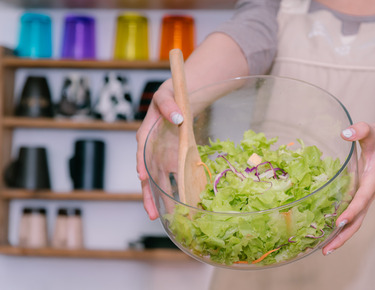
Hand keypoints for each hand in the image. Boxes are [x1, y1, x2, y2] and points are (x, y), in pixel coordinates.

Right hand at [136, 81, 182, 219]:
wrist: (179, 99)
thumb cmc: (169, 97)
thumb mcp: (166, 96)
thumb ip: (169, 106)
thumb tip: (177, 117)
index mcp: (146, 135)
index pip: (142, 152)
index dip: (142, 165)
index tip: (143, 178)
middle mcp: (152, 150)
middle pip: (148, 175)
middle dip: (149, 195)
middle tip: (152, 214)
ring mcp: (162, 157)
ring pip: (159, 181)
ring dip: (162, 199)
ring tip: (166, 218)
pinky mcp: (173, 160)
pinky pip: (174, 177)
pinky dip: (177, 190)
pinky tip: (182, 204)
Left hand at [322, 119, 374, 254]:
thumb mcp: (371, 130)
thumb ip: (360, 130)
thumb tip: (345, 133)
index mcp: (373, 179)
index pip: (362, 199)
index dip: (351, 211)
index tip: (338, 222)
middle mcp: (370, 192)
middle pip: (359, 220)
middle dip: (343, 235)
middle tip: (326, 250)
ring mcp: (366, 195)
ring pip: (356, 221)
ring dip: (342, 235)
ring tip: (325, 249)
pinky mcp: (362, 194)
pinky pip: (353, 213)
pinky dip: (343, 225)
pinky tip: (328, 231)